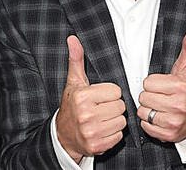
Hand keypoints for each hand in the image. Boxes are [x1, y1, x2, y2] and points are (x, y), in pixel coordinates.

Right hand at [56, 35, 126, 161]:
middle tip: (100, 108)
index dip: (109, 93)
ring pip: (122, 121)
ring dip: (114, 121)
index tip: (98, 97)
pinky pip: (119, 136)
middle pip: (120, 106)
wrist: (63, 135)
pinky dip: (113, 134)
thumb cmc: (72, 106)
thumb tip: (72, 39)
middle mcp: (86, 114)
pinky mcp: (97, 145)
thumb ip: (76, 60)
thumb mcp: (74, 82)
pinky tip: (102, 130)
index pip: (116, 91)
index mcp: (82, 96)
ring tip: (101, 119)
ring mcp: (91, 131)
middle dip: (113, 107)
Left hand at [138, 26, 185, 141]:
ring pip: (143, 112)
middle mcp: (179, 105)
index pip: (147, 83)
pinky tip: (160, 118)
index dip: (153, 83)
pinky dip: (150, 123)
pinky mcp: (169, 135)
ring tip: (160, 107)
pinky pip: (146, 126)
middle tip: (161, 97)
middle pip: (143, 97)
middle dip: (150, 96)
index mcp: (181, 87)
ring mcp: (174, 122)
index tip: (163, 86)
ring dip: (148, 110)